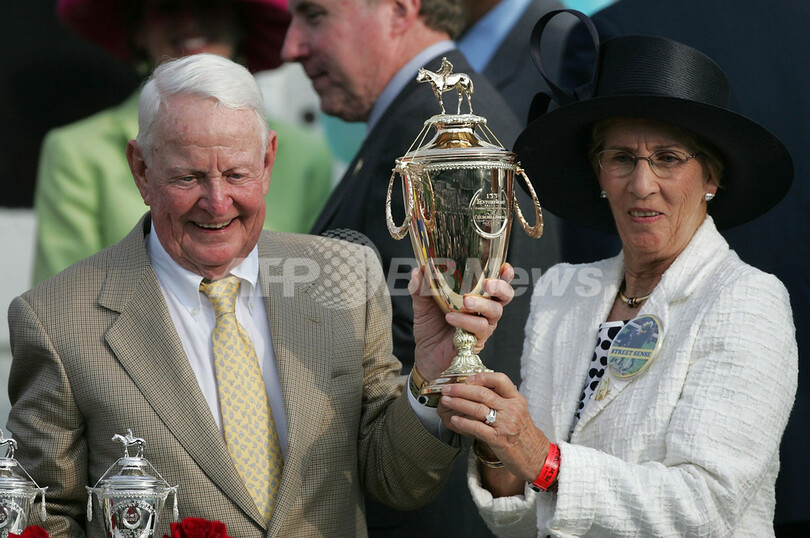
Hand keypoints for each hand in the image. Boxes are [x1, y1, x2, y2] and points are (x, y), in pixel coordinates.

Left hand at [411, 264, 514, 380]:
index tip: (504, 266)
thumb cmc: (431, 326)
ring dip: (481, 304)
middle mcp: (485, 311)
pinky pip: (480, 329)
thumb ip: (421, 287)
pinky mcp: (477, 341)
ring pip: (495, 312)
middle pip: (505, 296)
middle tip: (487, 284)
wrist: (425, 354)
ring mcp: (483, 327)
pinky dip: (466, 321)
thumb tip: (419, 270)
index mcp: (477, 296)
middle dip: (500, 287)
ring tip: (465, 302)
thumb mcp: (423, 304)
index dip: (505, 275)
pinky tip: (451, 317)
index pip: (497, 283)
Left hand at [438, 371, 548, 482]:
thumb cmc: (525, 435)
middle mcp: (512, 409)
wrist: (538, 457)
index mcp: (516, 400)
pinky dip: (464, 422)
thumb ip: (502, 401)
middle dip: (461, 389)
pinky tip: (454, 419)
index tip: (467, 379)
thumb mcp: (518, 412)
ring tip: (446, 401)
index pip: (500, 379)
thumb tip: (479, 390)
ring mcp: (506, 424)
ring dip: (458, 403)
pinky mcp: (499, 440)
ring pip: (478, 409)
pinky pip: (477, 428)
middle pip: (483, 393)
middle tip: (448, 388)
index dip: (481, 377)